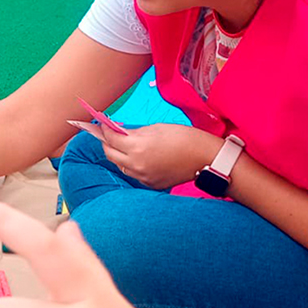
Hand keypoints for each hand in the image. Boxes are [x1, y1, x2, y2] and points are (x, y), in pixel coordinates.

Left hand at [100, 123, 222, 190]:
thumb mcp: (157, 128)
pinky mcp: (151, 184)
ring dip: (118, 155)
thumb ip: (135, 132)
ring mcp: (143, 177)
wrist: (205, 157)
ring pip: (120, 166)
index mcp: (137, 147)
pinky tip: (137, 157)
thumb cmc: (184, 138)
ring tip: (122, 145)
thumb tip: (120, 133)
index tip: (102, 124)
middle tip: (107, 134)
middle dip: (106, 143)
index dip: (104, 130)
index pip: (111, 138)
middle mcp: (137, 165)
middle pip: (110, 154)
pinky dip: (131, 165)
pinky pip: (134, 174)